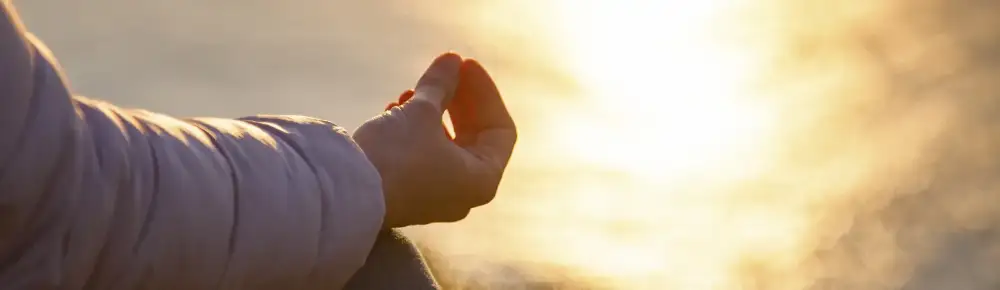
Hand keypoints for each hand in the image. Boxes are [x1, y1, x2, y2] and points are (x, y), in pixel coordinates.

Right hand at [353, 53, 516, 227]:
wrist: (344, 193)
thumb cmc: (394, 155)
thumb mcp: (421, 112)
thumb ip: (441, 84)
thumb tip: (451, 60)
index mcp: (482, 180)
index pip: (500, 129)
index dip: (485, 92)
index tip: (464, 65)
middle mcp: (463, 195)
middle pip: (473, 137)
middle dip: (458, 100)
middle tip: (444, 71)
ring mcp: (435, 197)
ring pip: (444, 145)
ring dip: (431, 112)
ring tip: (409, 92)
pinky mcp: (407, 194)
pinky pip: (421, 156)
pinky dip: (414, 131)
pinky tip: (393, 110)